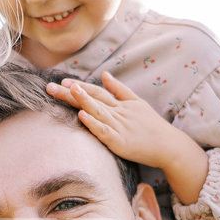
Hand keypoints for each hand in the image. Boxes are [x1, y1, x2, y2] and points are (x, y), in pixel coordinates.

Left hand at [45, 72, 208, 202]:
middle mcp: (118, 113)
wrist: (169, 145)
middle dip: (70, 93)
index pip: (96, 92)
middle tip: (50, 86)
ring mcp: (119, 126)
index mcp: (120, 104)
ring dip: (82, 100)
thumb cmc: (152, 126)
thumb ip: (119, 89)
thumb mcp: (137, 103)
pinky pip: (104, 131)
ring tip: (67, 90)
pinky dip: (93, 123)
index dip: (80, 86)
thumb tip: (104, 74)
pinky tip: (82, 116)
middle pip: (91, 99)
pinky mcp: (120, 142)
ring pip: (97, 111)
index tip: (63, 81)